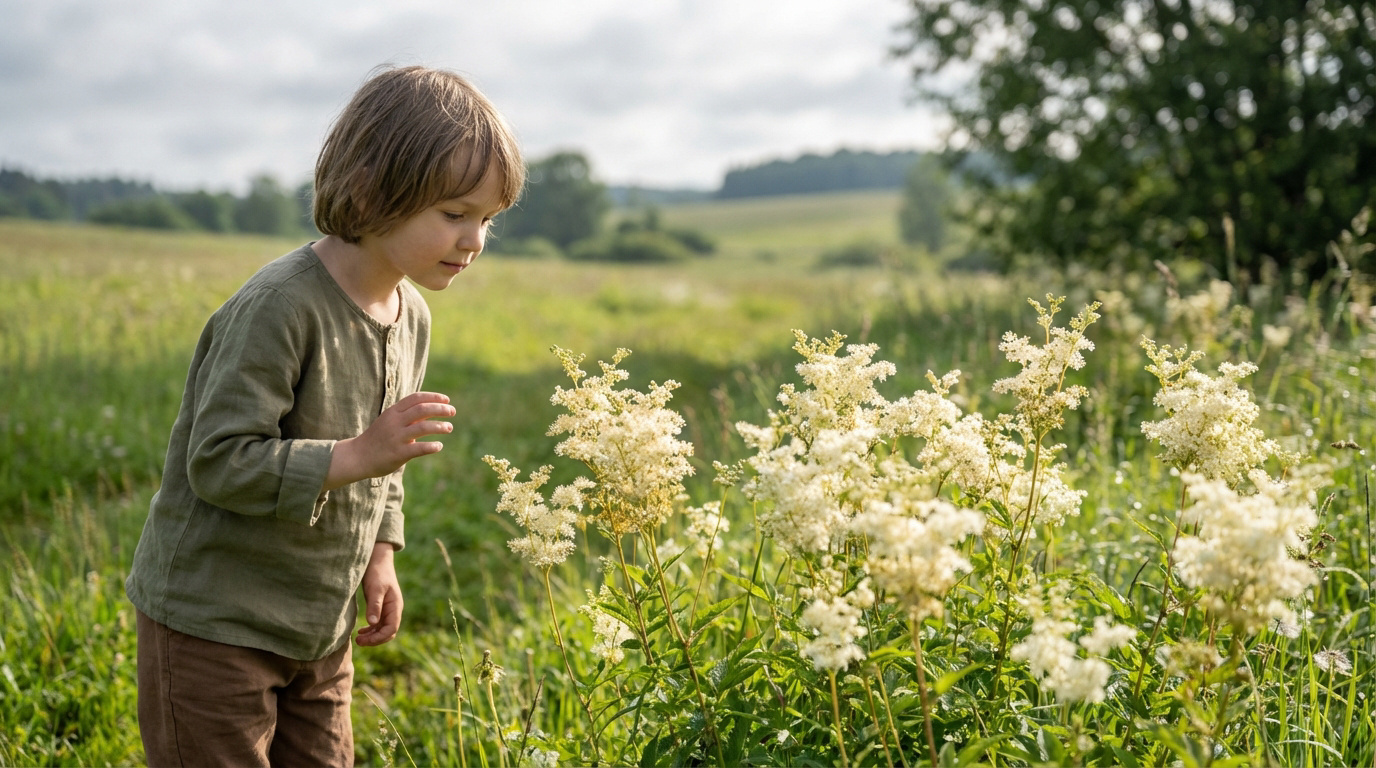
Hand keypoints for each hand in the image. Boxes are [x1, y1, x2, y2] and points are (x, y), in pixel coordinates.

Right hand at [326, 391, 454, 489]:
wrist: (358, 456)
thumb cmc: (379, 438)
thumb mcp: (390, 421)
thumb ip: (408, 415)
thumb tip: (432, 408)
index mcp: (393, 412)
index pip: (416, 398)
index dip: (433, 397)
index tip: (447, 399)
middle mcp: (395, 422)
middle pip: (422, 409)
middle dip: (440, 408)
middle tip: (452, 412)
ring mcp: (396, 438)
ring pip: (423, 427)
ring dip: (439, 426)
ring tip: (449, 428)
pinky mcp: (398, 453)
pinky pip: (419, 448)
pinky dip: (431, 446)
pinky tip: (439, 446)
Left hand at [357, 542, 402, 646]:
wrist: (377, 560)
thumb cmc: (377, 573)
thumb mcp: (375, 589)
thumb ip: (374, 606)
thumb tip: (372, 623)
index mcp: (395, 606)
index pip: (391, 629)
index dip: (379, 638)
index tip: (365, 640)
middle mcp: (393, 610)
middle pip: (388, 632)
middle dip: (375, 639)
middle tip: (359, 642)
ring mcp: (388, 609)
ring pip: (383, 629)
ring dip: (372, 636)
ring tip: (358, 639)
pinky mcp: (381, 607)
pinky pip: (378, 624)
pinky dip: (371, 630)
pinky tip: (361, 631)